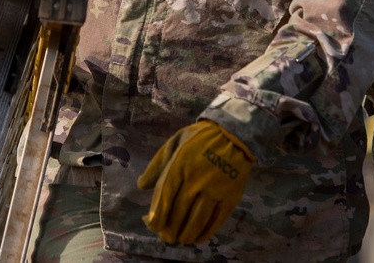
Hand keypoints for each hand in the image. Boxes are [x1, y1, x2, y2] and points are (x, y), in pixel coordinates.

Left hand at [137, 120, 253, 244]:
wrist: (233, 134)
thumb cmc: (198, 138)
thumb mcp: (173, 143)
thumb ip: (157, 165)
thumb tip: (141, 186)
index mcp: (179, 165)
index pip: (165, 197)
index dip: (157, 215)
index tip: (152, 224)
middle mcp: (196, 179)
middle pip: (180, 212)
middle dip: (169, 228)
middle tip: (165, 236)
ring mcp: (215, 190)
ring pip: (197, 220)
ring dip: (186, 234)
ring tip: (180, 239)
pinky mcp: (230, 197)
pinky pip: (216, 221)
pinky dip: (205, 233)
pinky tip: (197, 238)